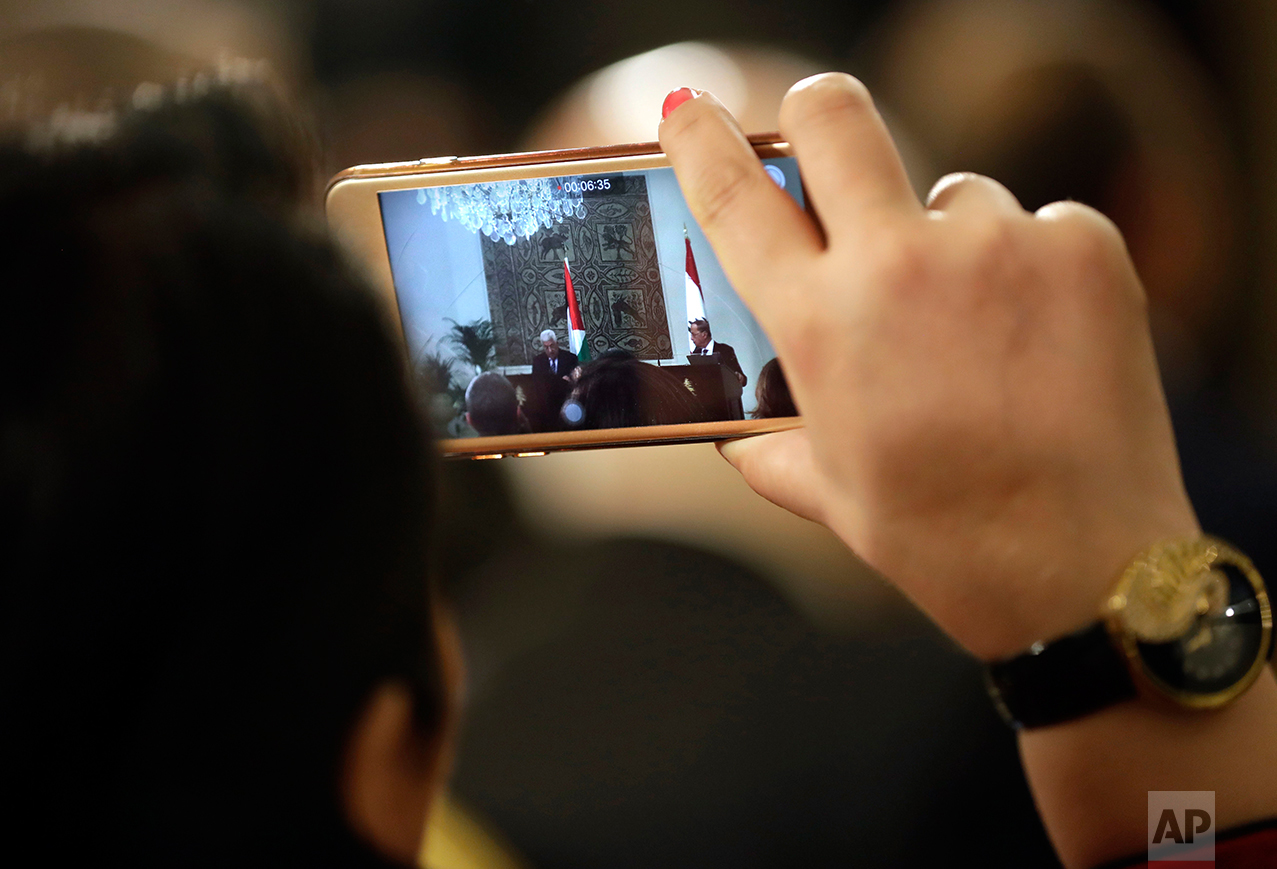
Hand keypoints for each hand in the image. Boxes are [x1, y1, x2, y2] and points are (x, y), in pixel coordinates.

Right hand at [659, 75, 1198, 659]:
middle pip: (836, 113)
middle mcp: (898, 264)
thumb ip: (766, 444)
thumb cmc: (941, 538)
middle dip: (817, 119)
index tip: (689, 113)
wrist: (1081, 571)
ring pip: (951, 192)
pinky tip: (1036, 339)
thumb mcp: (829, 491)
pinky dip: (1027, 269)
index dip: (699, 138)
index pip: (733, 193)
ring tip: (973, 328)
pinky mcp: (1082, 248)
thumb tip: (733, 428)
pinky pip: (1036, 225)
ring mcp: (997, 246)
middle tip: (826, 153)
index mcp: (818, 322)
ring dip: (946, 239)